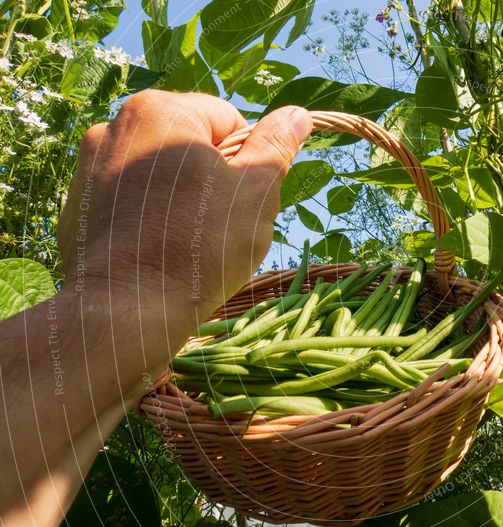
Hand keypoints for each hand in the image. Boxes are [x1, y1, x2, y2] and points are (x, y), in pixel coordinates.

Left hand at [57, 90, 311, 335]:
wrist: (125, 311)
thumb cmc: (201, 248)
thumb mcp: (257, 194)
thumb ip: (277, 146)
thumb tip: (297, 115)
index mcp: (161, 110)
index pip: (228, 120)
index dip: (247, 162)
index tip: (243, 202)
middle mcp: (115, 124)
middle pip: (190, 145)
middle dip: (212, 180)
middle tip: (221, 227)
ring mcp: (88, 165)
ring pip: (159, 173)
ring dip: (180, 198)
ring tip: (187, 243)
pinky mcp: (76, 204)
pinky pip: (129, 199)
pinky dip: (148, 217)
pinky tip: (156, 251)